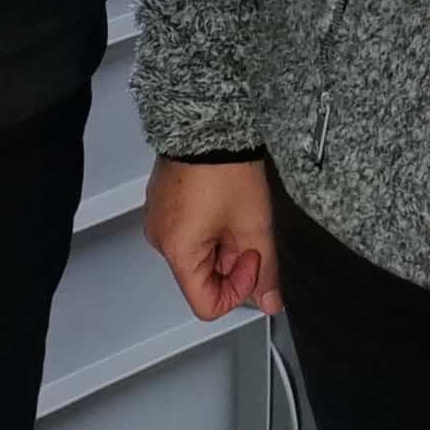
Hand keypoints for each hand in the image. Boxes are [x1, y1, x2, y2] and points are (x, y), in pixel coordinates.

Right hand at [144, 155, 278, 319]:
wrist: (208, 125)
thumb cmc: (224, 168)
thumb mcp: (255, 225)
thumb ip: (265, 271)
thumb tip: (270, 301)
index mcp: (178, 251)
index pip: (207, 304)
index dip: (238, 290)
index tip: (252, 258)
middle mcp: (161, 240)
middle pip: (202, 279)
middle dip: (232, 262)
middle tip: (248, 230)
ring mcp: (159, 221)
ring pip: (198, 256)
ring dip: (222, 244)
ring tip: (235, 212)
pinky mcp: (164, 206)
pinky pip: (188, 234)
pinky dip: (210, 229)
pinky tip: (223, 204)